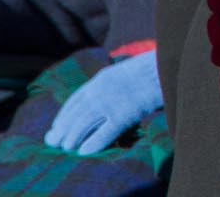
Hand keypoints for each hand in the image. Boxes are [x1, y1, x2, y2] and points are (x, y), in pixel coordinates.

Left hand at [43, 51, 162, 155]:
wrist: (166, 68)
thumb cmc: (149, 70)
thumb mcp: (123, 71)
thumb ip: (109, 83)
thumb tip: (98, 98)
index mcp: (100, 79)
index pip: (74, 100)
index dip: (63, 116)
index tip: (56, 127)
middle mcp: (100, 91)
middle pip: (75, 114)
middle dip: (62, 129)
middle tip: (54, 142)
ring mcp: (111, 103)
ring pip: (83, 124)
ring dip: (72, 137)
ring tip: (67, 148)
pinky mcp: (124, 114)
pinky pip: (104, 132)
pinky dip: (93, 143)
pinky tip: (85, 151)